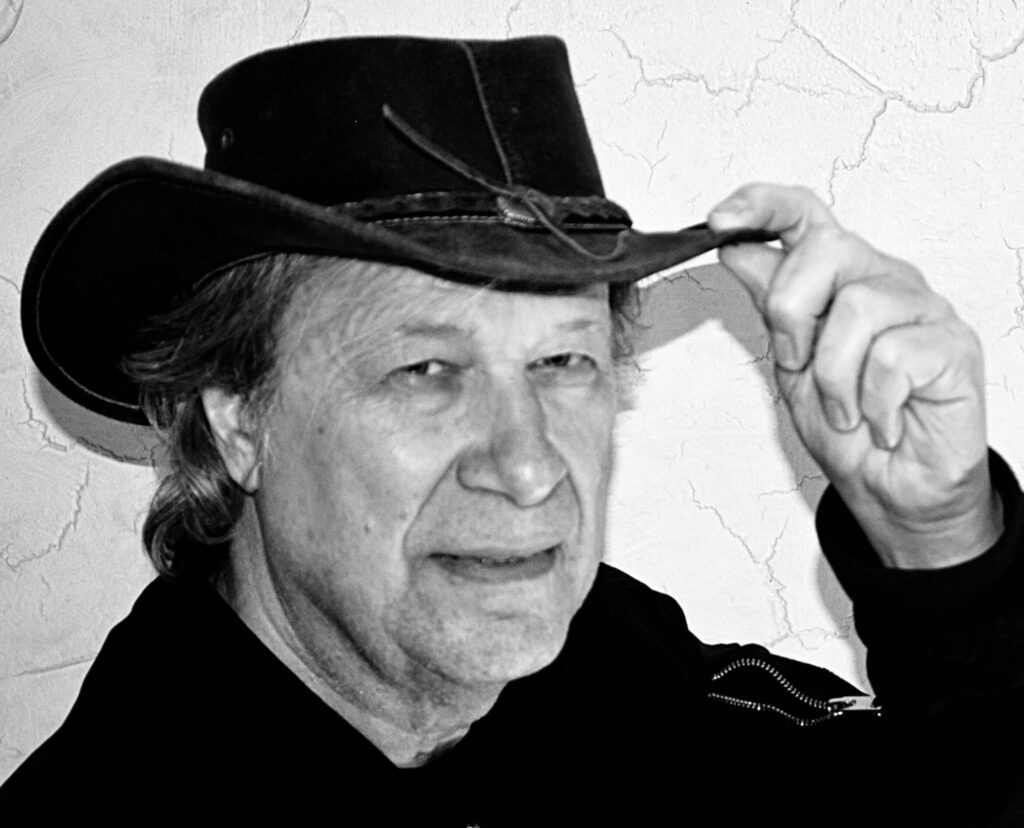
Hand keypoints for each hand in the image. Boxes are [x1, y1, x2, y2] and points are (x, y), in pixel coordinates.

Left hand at [707, 184, 1001, 568]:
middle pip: (826, 249)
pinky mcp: (954, 346)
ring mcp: (923, 309)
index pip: (804, 215)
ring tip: (846, 408)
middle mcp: (884, 281)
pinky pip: (893, 356)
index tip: (719, 221)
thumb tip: (737, 250)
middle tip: (798, 364)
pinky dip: (873, 403)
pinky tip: (882, 421)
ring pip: (856, 308)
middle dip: (792, 314)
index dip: (761, 205)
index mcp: (841, 279)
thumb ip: (770, 306)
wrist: (891, 489)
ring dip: (833, 377)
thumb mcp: (790, 365)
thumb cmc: (848, 428)